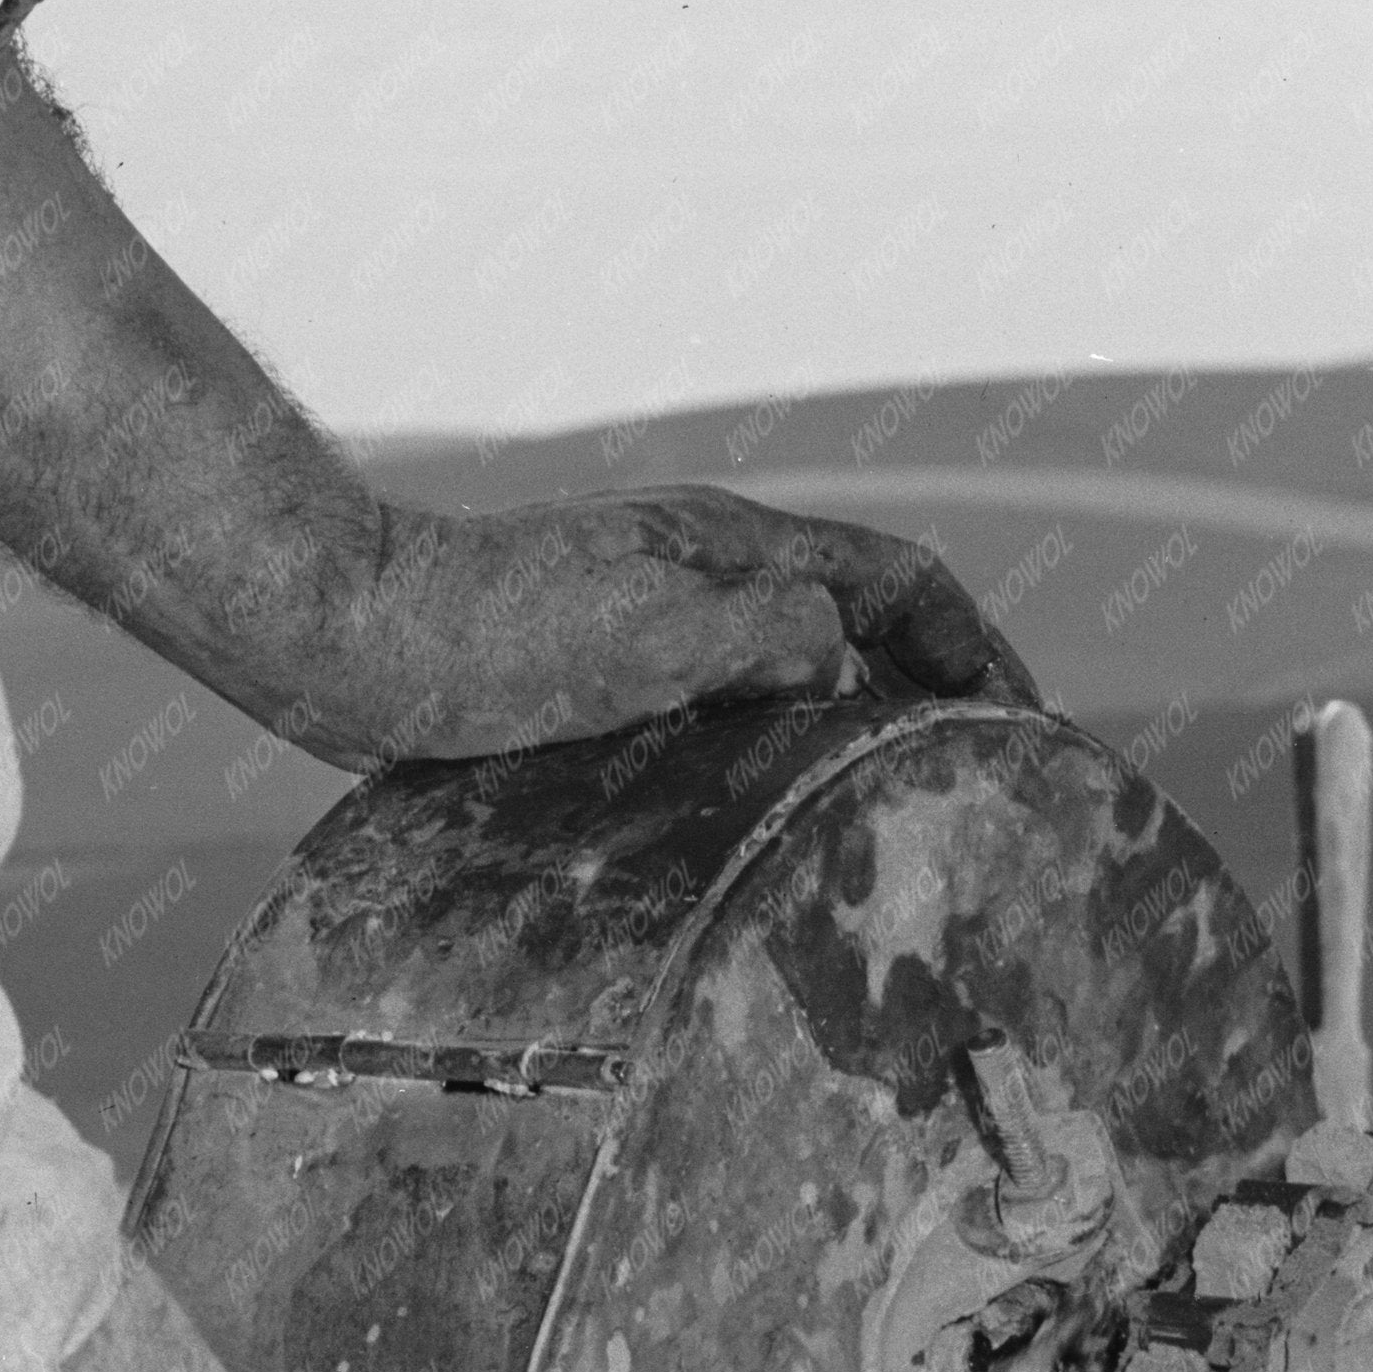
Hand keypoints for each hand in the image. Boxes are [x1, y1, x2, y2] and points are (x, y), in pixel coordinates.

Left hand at [336, 483, 1037, 765]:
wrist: (350, 642)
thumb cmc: (490, 636)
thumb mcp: (653, 631)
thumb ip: (771, 634)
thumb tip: (848, 663)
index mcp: (731, 545)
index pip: (899, 578)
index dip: (975, 645)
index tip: (1022, 728)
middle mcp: (701, 574)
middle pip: (856, 620)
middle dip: (928, 688)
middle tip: (975, 784)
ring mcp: (651, 622)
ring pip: (791, 671)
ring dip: (851, 730)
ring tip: (889, 819)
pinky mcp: (600, 678)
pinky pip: (725, 713)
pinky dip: (774, 755)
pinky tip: (768, 826)